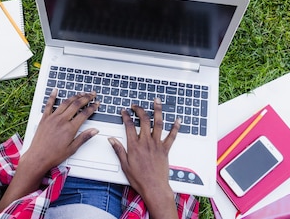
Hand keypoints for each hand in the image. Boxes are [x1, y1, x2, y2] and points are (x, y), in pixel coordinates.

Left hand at [22, 90, 99, 173]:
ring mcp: (52, 118)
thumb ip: (84, 137)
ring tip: (81, 93)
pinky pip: (49, 104)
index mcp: (70, 128)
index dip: (92, 107)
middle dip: (86, 98)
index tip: (97, 104)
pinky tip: (55, 90)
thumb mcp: (72, 149)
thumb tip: (95, 130)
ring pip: (65, 102)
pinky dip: (52, 96)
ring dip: (74, 96)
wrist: (38, 157)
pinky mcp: (44, 118)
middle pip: (76, 104)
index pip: (85, 113)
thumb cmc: (54, 155)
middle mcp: (61, 120)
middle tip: (92, 94)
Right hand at [109, 98, 179, 218]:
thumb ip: (118, 150)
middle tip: (136, 105)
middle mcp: (146, 142)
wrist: (154, 188)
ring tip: (157, 102)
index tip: (124, 111)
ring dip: (158, 111)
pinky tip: (177, 120)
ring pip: (158, 123)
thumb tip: (111, 139)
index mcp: (135, 146)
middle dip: (139, 110)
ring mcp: (157, 145)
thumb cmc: (139, 179)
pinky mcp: (165, 149)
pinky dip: (175, 127)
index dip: (126, 116)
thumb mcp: (124, 165)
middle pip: (143, 120)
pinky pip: (172, 136)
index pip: (129, 126)